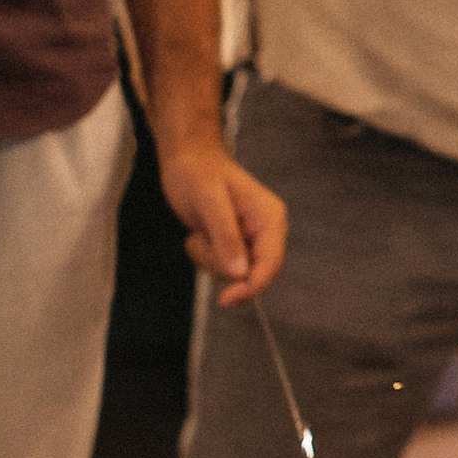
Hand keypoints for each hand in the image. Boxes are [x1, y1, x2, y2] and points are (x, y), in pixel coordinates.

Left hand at [156, 134, 287, 306]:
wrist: (186, 157)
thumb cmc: (198, 171)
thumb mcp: (209, 201)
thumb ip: (226, 236)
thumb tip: (240, 272)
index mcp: (270, 218)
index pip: (271, 265)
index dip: (251, 287)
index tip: (224, 300)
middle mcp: (265, 231)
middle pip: (251, 273)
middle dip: (220, 263)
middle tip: (200, 239)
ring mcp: (249, 238)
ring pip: (232, 273)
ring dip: (208, 258)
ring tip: (198, 232)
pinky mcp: (233, 242)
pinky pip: (221, 266)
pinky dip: (204, 256)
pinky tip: (198, 233)